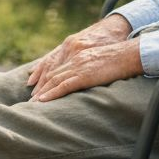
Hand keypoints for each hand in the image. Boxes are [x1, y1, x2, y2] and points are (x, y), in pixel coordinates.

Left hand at [29, 38, 143, 101]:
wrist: (128, 55)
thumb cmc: (118, 59)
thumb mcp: (99, 60)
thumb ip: (89, 66)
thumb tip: (87, 76)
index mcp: (77, 55)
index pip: (57, 68)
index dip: (45, 79)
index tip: (36, 88)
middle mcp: (74, 59)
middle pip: (52, 75)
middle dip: (40, 88)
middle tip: (30, 100)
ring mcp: (78, 67)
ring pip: (54, 81)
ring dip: (42, 93)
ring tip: (33, 104)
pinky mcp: (83, 75)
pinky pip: (63, 86)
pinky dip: (51, 94)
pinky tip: (43, 101)